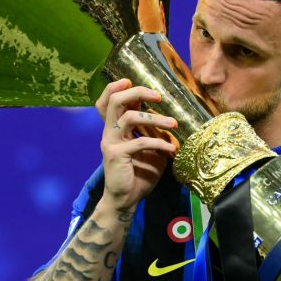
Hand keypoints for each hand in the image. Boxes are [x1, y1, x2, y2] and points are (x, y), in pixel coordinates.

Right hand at [98, 84, 177, 211]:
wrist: (126, 199)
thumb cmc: (139, 172)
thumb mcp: (149, 147)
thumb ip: (153, 131)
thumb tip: (170, 117)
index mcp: (114, 127)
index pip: (107, 101)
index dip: (114, 87)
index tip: (130, 80)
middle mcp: (109, 131)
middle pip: (114, 102)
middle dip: (136, 92)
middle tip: (157, 96)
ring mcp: (111, 142)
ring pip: (128, 117)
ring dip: (154, 118)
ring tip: (173, 123)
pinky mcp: (116, 155)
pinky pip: (139, 142)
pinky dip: (158, 142)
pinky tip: (171, 149)